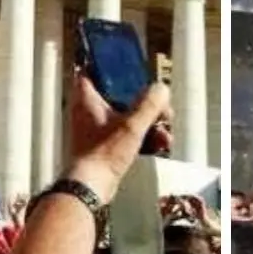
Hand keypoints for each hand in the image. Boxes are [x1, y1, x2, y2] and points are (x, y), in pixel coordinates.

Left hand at [63, 74, 171, 204]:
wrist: (91, 188)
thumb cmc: (104, 153)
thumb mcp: (132, 125)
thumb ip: (150, 104)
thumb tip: (162, 89)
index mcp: (87, 98)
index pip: (93, 69)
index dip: (112, 65)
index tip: (131, 69)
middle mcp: (88, 110)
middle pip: (120, 94)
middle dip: (145, 103)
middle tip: (162, 110)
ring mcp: (96, 129)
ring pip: (127, 116)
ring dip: (149, 123)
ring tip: (165, 134)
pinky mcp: (103, 146)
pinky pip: (126, 134)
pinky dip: (142, 137)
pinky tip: (159, 145)